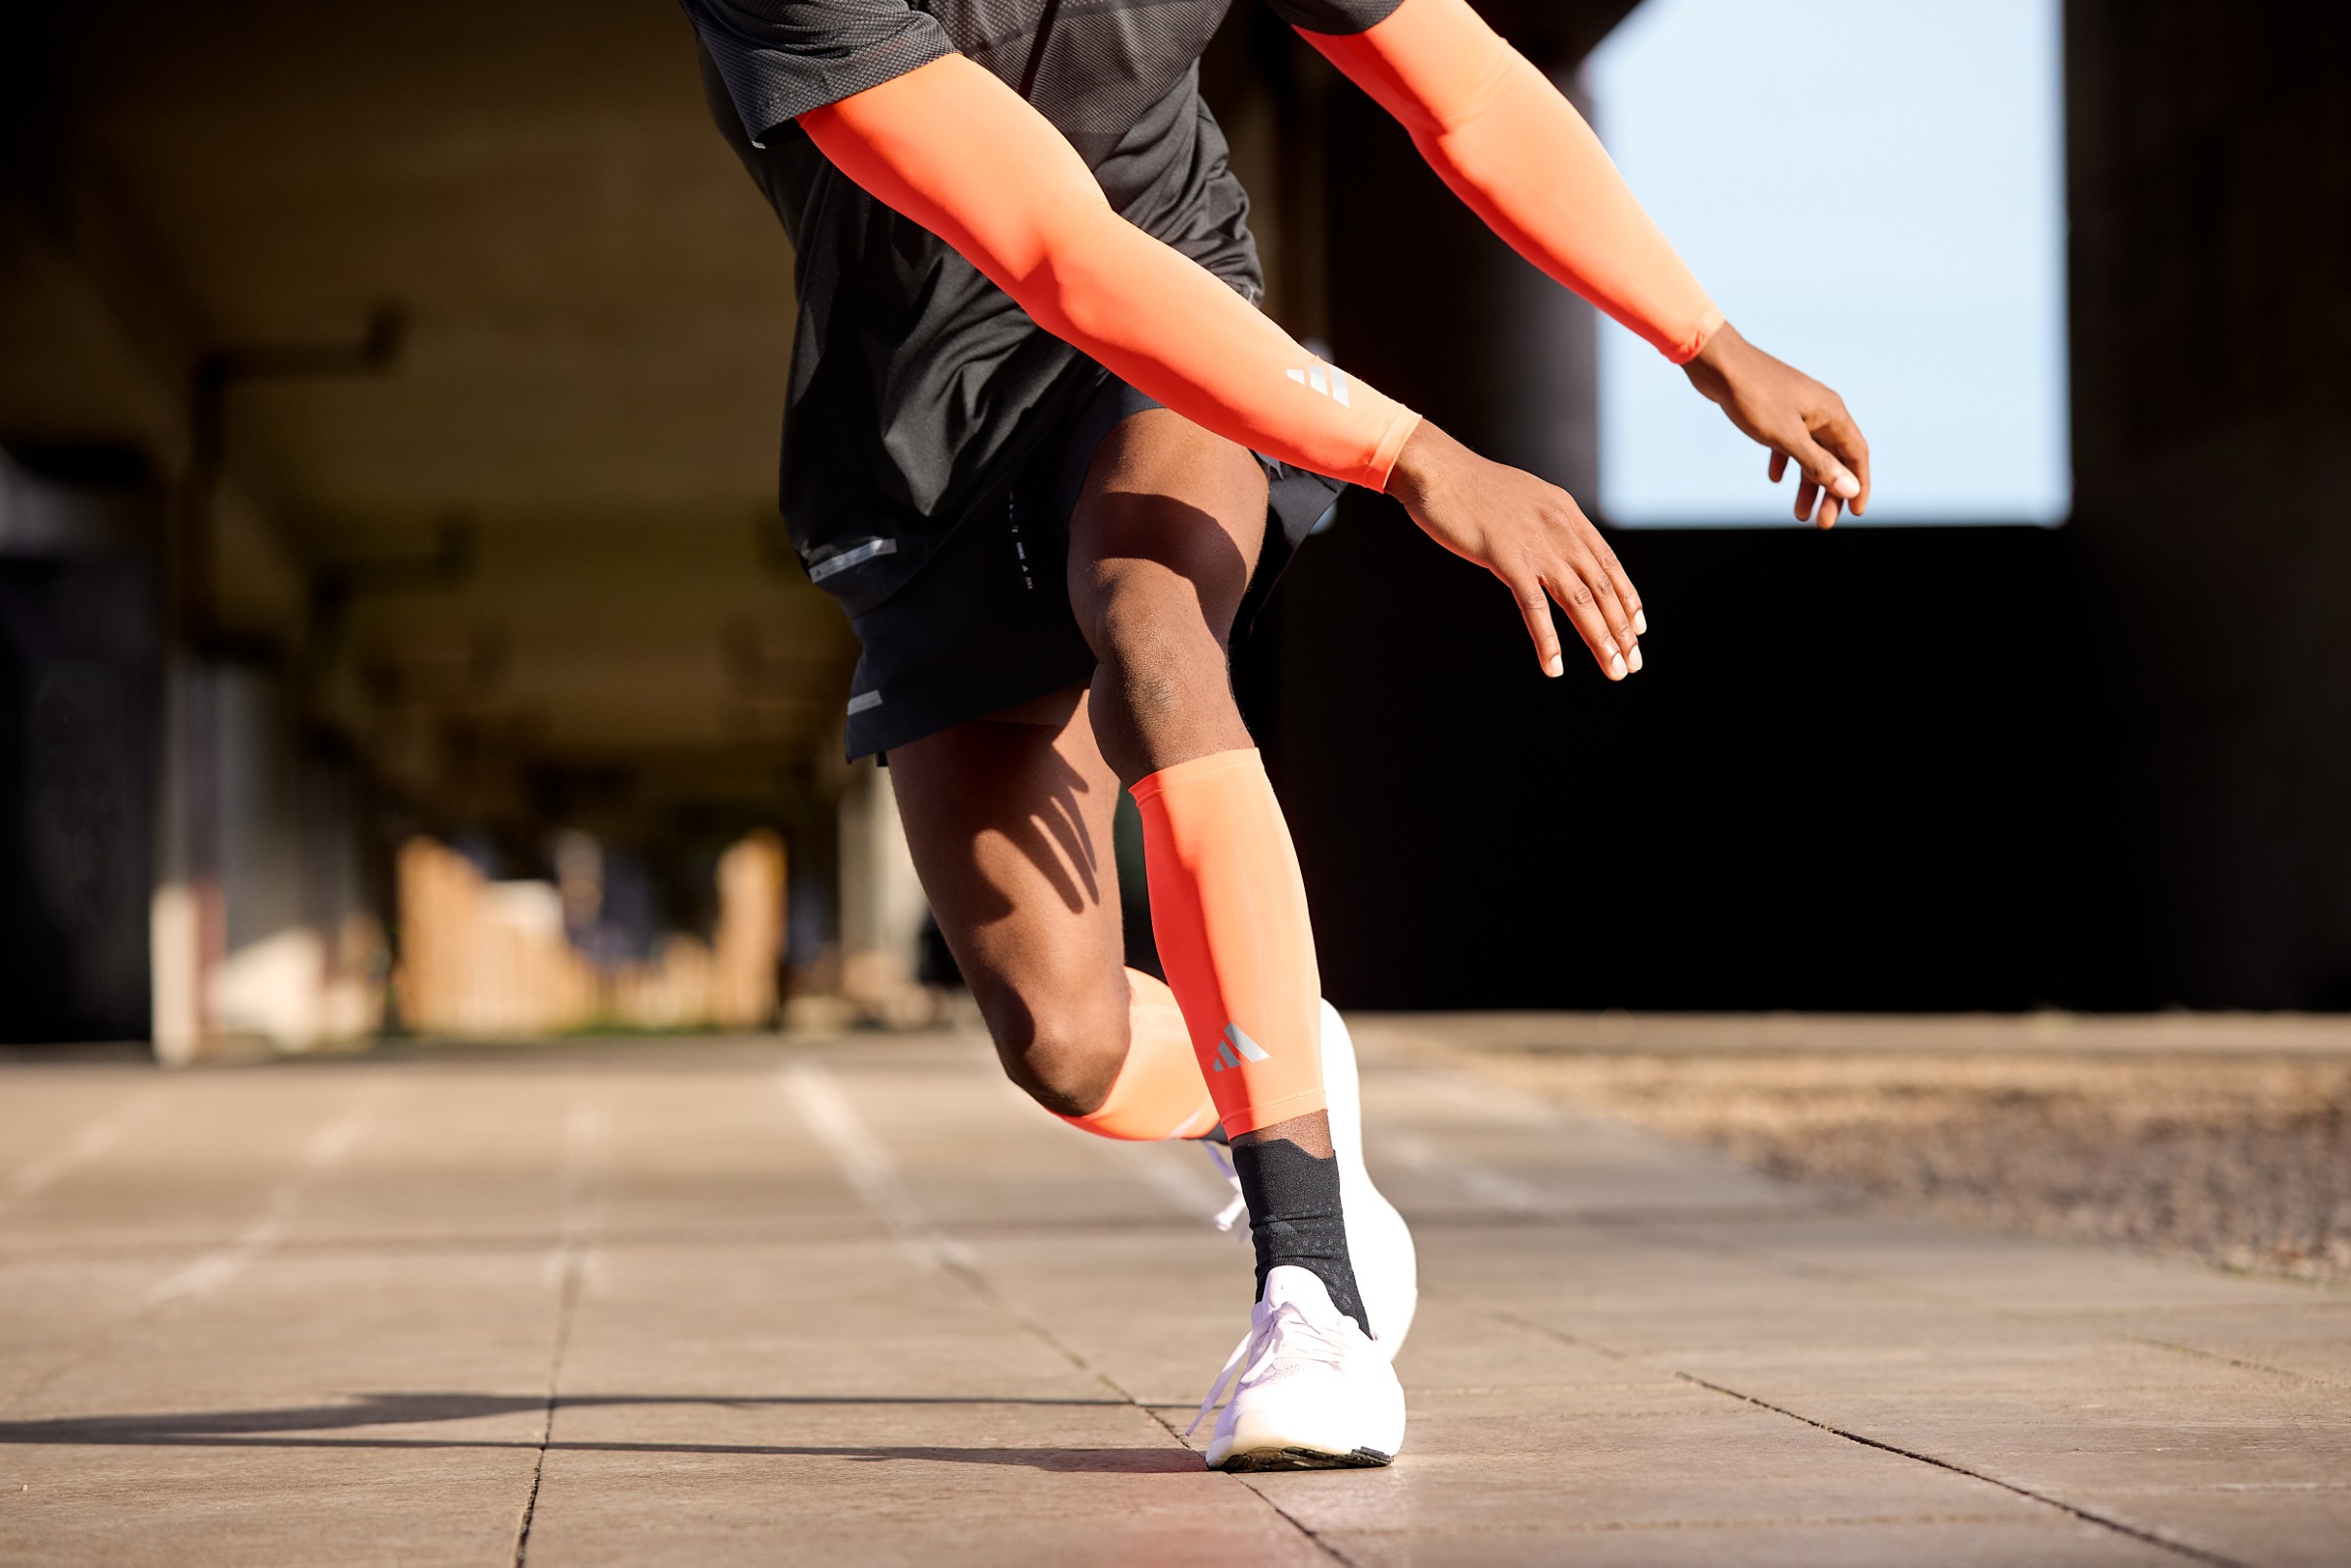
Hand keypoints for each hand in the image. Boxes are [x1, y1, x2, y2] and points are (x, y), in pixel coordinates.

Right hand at [1385, 421, 1641, 680]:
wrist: (1435, 468)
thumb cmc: (1468, 486)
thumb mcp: (1521, 499)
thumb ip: (1542, 522)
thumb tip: (1551, 545)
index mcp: (1566, 513)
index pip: (1608, 563)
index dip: (1627, 598)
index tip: (1636, 630)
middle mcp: (1560, 528)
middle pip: (1601, 588)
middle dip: (1620, 630)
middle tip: (1631, 664)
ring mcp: (1535, 544)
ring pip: (1578, 601)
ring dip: (1599, 639)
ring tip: (1613, 670)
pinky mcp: (1506, 558)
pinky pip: (1534, 607)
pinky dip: (1547, 640)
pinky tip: (1554, 666)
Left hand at [1682, 323, 1871, 527]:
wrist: (1719, 363)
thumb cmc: (1753, 396)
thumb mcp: (1786, 437)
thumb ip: (1818, 465)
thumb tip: (1850, 489)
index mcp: (1831, 413)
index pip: (1857, 455)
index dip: (1859, 485)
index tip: (1854, 514)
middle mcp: (1820, 410)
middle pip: (1835, 458)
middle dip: (1830, 492)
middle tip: (1822, 524)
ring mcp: (1798, 409)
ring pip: (1811, 453)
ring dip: (1807, 483)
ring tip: (1798, 514)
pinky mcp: (1777, 410)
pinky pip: (1789, 441)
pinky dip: (1786, 461)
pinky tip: (1774, 478)